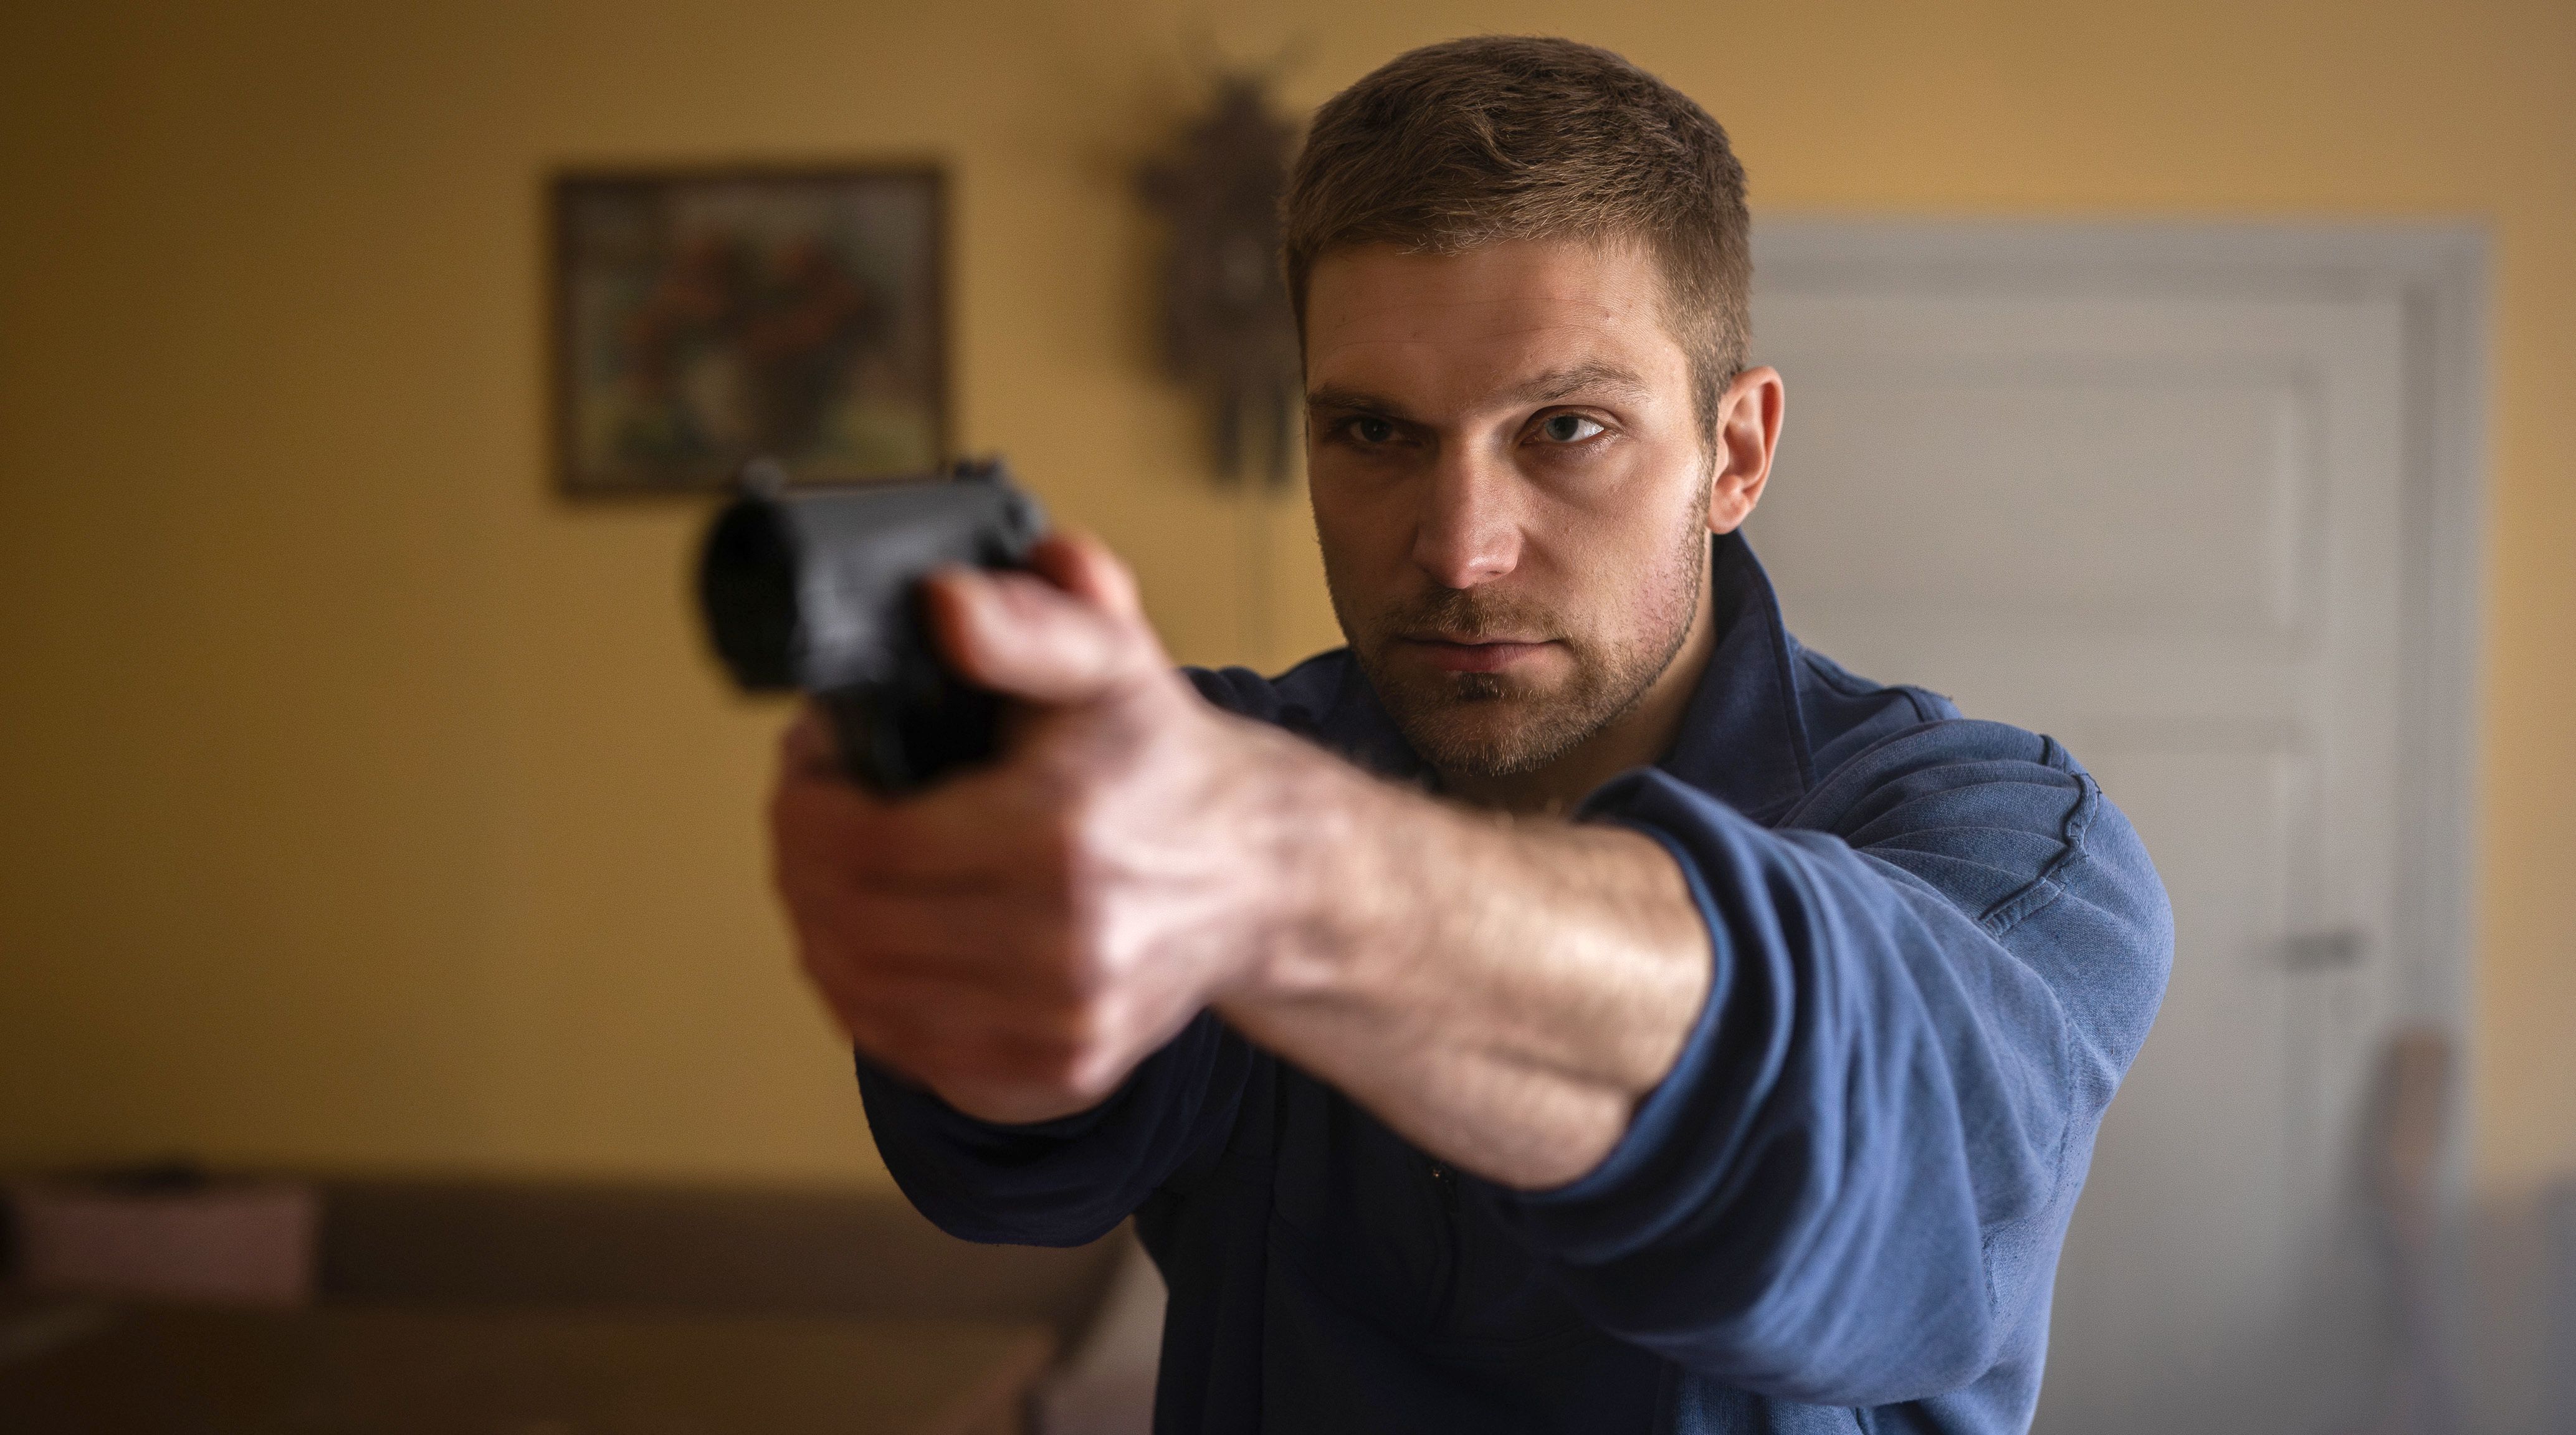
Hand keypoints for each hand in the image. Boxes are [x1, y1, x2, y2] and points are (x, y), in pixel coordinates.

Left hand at [768, 533, 1291, 1124]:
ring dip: (823, 935)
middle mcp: (1068, 947)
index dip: (807, 802)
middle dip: (802, 866)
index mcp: (1062, 837)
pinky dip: (875, 1004)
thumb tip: (943, 606)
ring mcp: (1067, 1024)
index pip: (863, 846)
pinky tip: (881, 947)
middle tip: (807, 816)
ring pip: (870, 1002)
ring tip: (833, 878)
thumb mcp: (1105, 659)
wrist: (1260, 872)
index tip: (811, 762)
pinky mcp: (1065, 1073)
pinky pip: (918, 1056)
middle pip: (853, 929)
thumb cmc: (1162, 763)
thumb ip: (1027, 623)